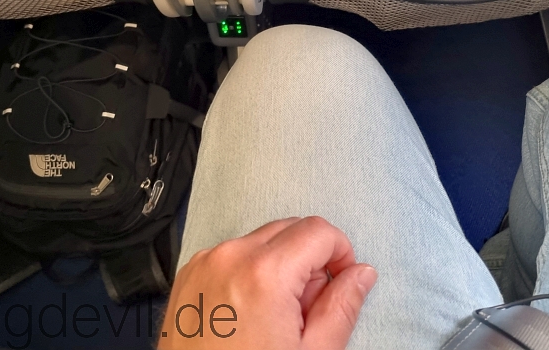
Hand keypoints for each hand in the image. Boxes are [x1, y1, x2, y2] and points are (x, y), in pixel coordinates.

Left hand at [158, 216, 377, 349]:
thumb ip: (341, 308)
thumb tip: (360, 274)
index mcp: (264, 274)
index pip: (318, 231)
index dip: (340, 253)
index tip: (342, 279)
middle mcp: (229, 258)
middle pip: (289, 229)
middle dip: (310, 260)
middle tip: (310, 308)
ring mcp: (204, 265)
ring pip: (260, 241)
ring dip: (279, 266)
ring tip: (276, 319)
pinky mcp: (188, 276)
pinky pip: (231, 256)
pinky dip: (249, 273)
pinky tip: (249, 316)